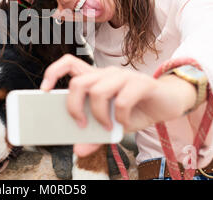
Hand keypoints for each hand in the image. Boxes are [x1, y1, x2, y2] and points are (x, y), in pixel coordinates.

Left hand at [40, 54, 196, 156]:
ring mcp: (124, 76)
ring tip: (106, 127)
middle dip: (74, 107)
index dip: (53, 72)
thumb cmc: (136, 110)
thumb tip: (78, 149)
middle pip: (78, 82)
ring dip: (98, 115)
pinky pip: (122, 100)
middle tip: (81, 124)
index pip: (69, 63)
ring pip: (97, 90)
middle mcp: (107, 73)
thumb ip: (95, 135)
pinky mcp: (141, 83)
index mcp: (96, 78)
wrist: (169, 103)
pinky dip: (120, 117)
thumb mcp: (112, 125)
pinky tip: (124, 122)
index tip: (43, 90)